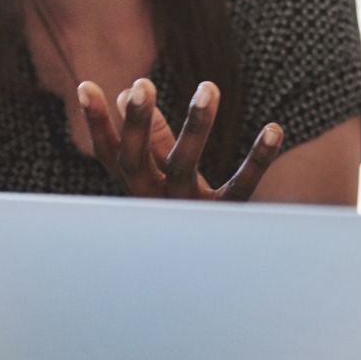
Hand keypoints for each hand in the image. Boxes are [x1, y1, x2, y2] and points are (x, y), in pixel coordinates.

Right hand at [79, 78, 282, 200]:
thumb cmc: (181, 210)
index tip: (86, 86)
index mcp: (136, 187)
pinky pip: (242, 186)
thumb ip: (148, 138)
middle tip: (141, 84)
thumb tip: (126, 94)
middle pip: (136, 162)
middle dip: (135, 124)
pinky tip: (274, 129)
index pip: (110, 154)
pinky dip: (258, 159)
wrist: (208, 276)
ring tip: (208, 87)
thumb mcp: (159, 177)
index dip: (97, 123)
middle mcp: (155, 200)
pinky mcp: (225, 217)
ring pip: (184, 167)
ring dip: (195, 125)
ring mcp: (188, 210)